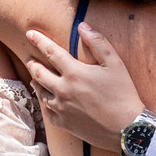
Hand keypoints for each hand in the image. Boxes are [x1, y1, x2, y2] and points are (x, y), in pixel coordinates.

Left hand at [25, 23, 144, 151]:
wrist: (127, 129)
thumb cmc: (123, 94)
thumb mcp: (115, 63)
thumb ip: (98, 42)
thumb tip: (82, 26)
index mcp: (74, 73)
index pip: (51, 52)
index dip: (39, 41)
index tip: (29, 33)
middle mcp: (63, 90)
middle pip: (39, 73)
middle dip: (32, 63)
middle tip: (28, 58)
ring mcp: (61, 109)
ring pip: (40, 93)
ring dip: (36, 82)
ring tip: (34, 78)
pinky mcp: (64, 124)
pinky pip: (48, 112)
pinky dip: (45, 104)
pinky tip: (47, 101)